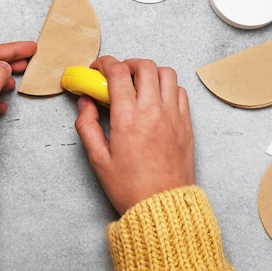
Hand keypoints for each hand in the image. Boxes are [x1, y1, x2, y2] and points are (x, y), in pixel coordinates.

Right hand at [74, 57, 194, 214]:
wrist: (162, 208)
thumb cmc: (130, 187)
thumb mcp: (97, 158)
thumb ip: (87, 125)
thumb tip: (85, 103)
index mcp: (128, 118)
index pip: (118, 72)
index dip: (104, 63)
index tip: (97, 69)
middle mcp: (153, 111)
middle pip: (145, 66)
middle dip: (127, 64)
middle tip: (117, 75)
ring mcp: (173, 116)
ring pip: (167, 73)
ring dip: (150, 72)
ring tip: (138, 84)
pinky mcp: (186, 124)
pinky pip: (180, 91)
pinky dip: (167, 87)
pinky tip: (155, 99)